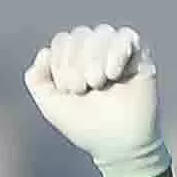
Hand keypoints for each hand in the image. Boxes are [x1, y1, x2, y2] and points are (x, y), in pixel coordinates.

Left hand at [22, 23, 168, 176]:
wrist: (118, 143)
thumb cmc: (85, 125)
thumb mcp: (51, 105)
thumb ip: (36, 79)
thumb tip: (44, 52)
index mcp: (74, 59)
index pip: (63, 40)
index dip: (61, 63)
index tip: (69, 91)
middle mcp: (95, 51)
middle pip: (81, 34)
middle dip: (77, 64)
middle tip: (83, 90)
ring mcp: (117, 51)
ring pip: (102, 32)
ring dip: (95, 59)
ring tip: (99, 83)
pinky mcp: (139, 56)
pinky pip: (126, 36)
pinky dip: (117, 52)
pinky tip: (114, 75)